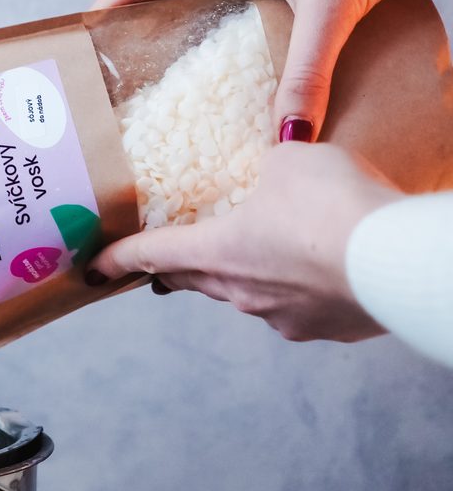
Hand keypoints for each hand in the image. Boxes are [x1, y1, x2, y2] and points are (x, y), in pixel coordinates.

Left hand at [88, 144, 402, 341]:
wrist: (398, 262)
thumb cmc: (334, 206)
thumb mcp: (292, 161)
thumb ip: (273, 162)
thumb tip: (278, 162)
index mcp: (218, 251)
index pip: (151, 255)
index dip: (117, 260)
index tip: (93, 271)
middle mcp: (241, 292)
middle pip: (194, 281)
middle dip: (176, 272)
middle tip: (165, 266)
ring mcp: (282, 317)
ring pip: (247, 297)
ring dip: (244, 278)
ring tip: (265, 254)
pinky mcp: (324, 329)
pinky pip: (296, 308)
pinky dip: (297, 289)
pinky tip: (320, 270)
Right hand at [91, 0, 452, 141]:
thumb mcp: (332, 5)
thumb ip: (307, 74)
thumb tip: (288, 138)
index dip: (105, 12)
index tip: (80, 46)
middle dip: (140, 27)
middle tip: (128, 75)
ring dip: (184, 22)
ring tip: (176, 72)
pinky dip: (224, 15)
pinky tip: (242, 47)